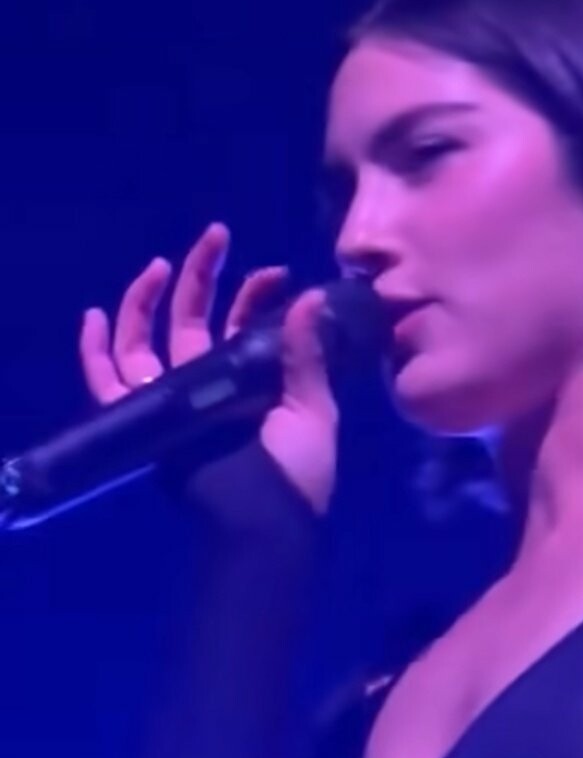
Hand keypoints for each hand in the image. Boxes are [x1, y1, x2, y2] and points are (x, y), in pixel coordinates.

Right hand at [78, 222, 339, 514]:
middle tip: (217, 235)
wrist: (265, 522)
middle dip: (202, 276)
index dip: (255, 296)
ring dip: (146, 301)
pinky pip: (108, 385)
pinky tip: (94, 317)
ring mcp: (173, 403)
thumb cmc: (296, 476)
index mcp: (248, 385)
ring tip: (161, 266)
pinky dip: (94, 353)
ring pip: (144, 343)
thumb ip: (307, 357)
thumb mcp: (313, 411)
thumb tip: (309, 298)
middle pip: (191, 322)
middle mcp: (207, 388)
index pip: (243, 328)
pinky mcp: (146, 421)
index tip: (276, 274)